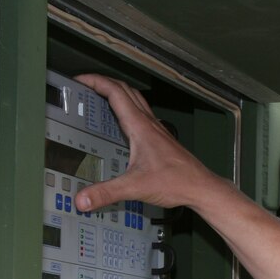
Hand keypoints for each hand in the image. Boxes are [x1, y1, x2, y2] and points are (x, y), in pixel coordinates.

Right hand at [72, 74, 227, 212]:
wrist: (200, 187)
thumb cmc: (177, 182)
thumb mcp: (135, 187)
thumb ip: (107, 193)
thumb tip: (83, 199)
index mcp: (140, 126)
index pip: (114, 92)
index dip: (94, 81)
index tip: (79, 79)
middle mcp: (148, 123)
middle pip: (124, 90)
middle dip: (102, 82)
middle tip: (85, 85)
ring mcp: (156, 129)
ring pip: (134, 100)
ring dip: (116, 92)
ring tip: (100, 97)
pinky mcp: (160, 138)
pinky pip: (141, 114)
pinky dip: (128, 109)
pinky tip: (123, 123)